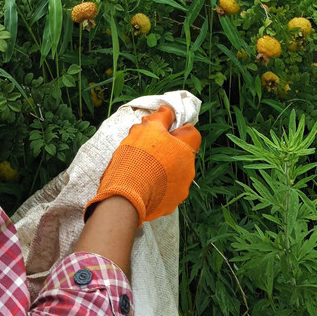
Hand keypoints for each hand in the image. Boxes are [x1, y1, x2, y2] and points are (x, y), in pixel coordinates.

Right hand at [85, 106, 201, 225]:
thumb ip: (161, 117)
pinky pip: (167, 191)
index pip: (191, 133)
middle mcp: (188, 171)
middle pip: (182, 154)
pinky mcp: (170, 205)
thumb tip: (168, 110)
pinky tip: (143, 183)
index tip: (163, 131)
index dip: (178, 129)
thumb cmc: (137, 158)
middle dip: (168, 150)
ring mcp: (180, 190)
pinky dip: (158, 186)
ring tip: (143, 168)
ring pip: (175, 173)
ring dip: (163, 169)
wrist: (125, 195)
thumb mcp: (147, 129)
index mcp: (185, 150)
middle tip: (148, 150)